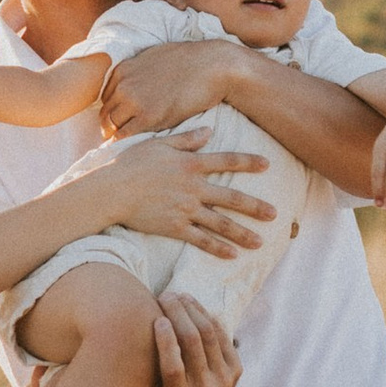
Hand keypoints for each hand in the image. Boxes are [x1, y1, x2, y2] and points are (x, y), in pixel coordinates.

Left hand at [95, 35, 229, 136]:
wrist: (212, 66)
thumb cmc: (189, 62)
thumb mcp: (153, 58)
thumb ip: (137, 72)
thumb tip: (134, 85)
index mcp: (122, 70)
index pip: (105, 99)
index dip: (114, 113)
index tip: (122, 123)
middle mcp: (123, 85)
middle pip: (106, 114)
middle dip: (112, 127)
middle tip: (124, 139)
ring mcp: (134, 101)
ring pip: (112, 127)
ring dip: (119, 137)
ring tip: (130, 145)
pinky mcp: (149, 117)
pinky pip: (125, 136)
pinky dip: (126, 144)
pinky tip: (136, 148)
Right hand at [95, 129, 272, 254]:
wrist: (110, 190)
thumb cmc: (130, 163)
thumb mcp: (158, 144)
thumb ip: (186, 139)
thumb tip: (209, 131)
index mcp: (190, 164)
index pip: (226, 161)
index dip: (248, 162)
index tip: (267, 165)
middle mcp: (193, 188)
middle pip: (231, 198)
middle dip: (255, 207)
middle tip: (275, 214)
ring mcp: (185, 210)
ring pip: (221, 223)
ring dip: (242, 233)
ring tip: (260, 242)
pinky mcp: (174, 227)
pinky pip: (201, 240)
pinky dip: (218, 248)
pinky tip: (232, 255)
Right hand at [111, 296, 241, 386]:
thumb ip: (133, 369)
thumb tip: (85, 358)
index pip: (173, 369)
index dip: (166, 341)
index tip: (156, 318)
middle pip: (193, 344)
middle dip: (179, 313)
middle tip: (165, 295)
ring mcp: (223, 384)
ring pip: (209, 335)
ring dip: (193, 310)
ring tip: (178, 296)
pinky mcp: (235, 373)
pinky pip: (222, 337)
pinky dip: (208, 317)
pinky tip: (194, 305)